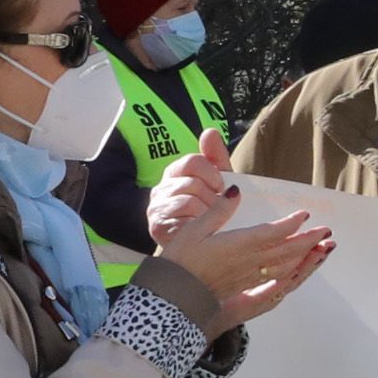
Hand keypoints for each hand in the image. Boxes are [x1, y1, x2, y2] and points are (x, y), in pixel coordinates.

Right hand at [145, 128, 237, 246]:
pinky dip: (197, 222)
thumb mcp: (217, 182)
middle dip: (211, 196)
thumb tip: (211, 131)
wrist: (197, 246)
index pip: (193, 161)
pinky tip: (200, 227)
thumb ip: (216, 157)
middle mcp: (161, 188)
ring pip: (189, 200)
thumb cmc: (209, 210)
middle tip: (215, 207)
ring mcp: (156, 207)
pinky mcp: (156, 226)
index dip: (212, 173)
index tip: (221, 186)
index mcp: (174, 173)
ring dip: (207, 211)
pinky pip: (183, 218)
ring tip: (209, 219)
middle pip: (192, 182)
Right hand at [150, 185, 332, 326]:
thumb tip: (235, 191)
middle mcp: (247, 262)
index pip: (271, 232)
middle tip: (327, 231)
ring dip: (306, 256)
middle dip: (308, 240)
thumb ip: (217, 211)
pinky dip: (293, 271)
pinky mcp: (246, 287)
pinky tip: (300, 267)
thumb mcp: (193, 230)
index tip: (305, 214)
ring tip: (321, 247)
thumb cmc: (179, 261)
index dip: (290, 224)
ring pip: (285, 266)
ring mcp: (248, 277)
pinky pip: (277, 278)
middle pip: (286, 250)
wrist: (172, 297)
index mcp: (236, 245)